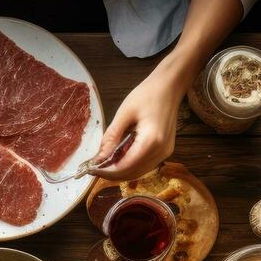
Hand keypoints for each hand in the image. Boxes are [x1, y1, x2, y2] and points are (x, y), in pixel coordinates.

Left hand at [92, 58, 188, 180]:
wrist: (169, 87)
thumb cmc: (147, 94)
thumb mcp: (124, 113)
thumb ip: (111, 137)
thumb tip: (99, 158)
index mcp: (151, 141)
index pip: (125, 167)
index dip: (107, 171)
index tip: (91, 169)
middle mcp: (161, 151)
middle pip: (132, 173)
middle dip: (112, 174)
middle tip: (94, 168)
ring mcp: (165, 153)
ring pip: (139, 172)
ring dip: (121, 172)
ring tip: (104, 165)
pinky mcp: (166, 151)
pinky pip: (145, 165)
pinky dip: (131, 166)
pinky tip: (119, 159)